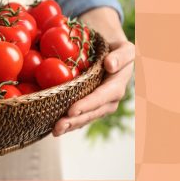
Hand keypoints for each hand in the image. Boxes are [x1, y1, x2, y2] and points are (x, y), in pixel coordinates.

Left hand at [53, 7, 133, 135]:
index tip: (72, 110)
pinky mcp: (90, 108)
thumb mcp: (125, 49)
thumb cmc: (117, 51)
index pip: (101, 97)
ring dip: (70, 126)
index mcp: (116, 86)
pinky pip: (80, 117)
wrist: (113, 57)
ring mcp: (100, 106)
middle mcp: (109, 101)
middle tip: (57, 126)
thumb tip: (110, 65)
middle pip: (91, 113)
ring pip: (85, 119)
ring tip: (54, 131)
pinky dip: (69, 123)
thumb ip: (121, 56)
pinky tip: (54, 129)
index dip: (87, 105)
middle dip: (75, 121)